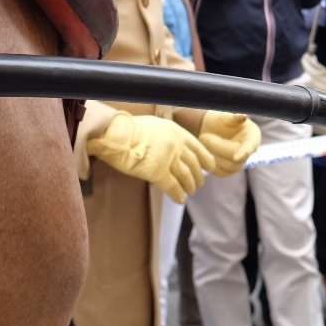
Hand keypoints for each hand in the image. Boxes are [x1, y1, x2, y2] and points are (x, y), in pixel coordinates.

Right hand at [87, 113, 215, 201]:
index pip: (198, 148)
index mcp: (177, 132)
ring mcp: (168, 159)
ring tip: (190, 192)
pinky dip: (178, 195)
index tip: (210, 167)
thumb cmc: (129, 129)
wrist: (115, 134)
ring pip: (186, 177)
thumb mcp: (155, 125)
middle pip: (193, 164)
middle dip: (198, 176)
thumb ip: (168, 136)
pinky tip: (180, 200)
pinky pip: (173, 187)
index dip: (206, 159)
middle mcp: (176, 145)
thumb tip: (172, 146)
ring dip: (189, 186)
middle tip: (199, 184)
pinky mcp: (157, 172)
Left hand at [194, 110, 262, 174]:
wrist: (209, 129)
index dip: (244, 152)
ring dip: (212, 155)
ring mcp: (239, 162)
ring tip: (202, 141)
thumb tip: (244, 116)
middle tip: (203, 137)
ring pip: (228, 167)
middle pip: (237, 159)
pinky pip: (221, 172)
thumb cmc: (219, 119)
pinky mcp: (228, 170)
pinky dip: (210, 163)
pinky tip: (203, 151)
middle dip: (218, 148)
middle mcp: (249, 151)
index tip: (235, 157)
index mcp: (253, 136)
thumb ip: (234, 117)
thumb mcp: (225, 115)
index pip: (251, 146)